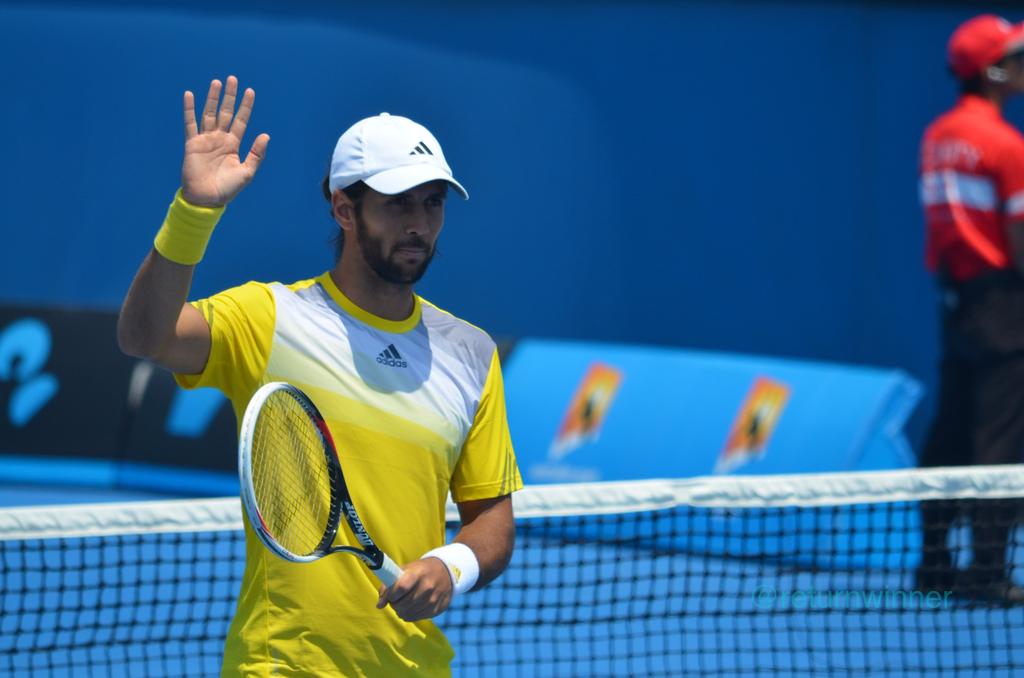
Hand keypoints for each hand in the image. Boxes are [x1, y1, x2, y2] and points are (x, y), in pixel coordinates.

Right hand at [181, 75, 269, 206]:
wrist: (207, 199)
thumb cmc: (228, 188)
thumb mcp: (247, 172)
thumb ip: (256, 154)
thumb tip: (266, 135)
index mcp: (233, 144)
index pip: (241, 120)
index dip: (245, 106)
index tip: (250, 91)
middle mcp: (219, 139)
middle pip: (225, 112)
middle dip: (229, 96)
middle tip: (232, 79)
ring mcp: (205, 140)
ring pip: (209, 114)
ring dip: (212, 98)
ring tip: (216, 82)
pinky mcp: (192, 144)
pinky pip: (190, 123)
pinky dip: (189, 109)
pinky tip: (189, 94)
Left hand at [376, 557, 452, 621]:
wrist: (446, 572)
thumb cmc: (420, 571)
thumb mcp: (406, 569)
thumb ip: (390, 584)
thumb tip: (379, 605)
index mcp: (418, 573)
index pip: (401, 587)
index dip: (390, 595)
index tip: (387, 596)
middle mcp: (427, 586)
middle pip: (403, 604)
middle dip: (394, 604)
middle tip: (394, 600)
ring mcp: (433, 599)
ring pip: (408, 614)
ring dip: (400, 611)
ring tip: (402, 604)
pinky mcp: (437, 609)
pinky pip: (416, 618)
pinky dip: (409, 615)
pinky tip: (410, 607)